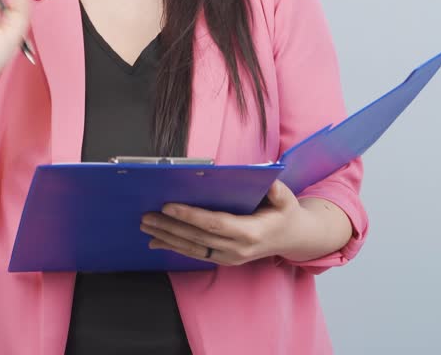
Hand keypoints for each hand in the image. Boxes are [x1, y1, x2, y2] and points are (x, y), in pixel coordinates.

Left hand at [139, 180, 313, 265]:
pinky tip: (156, 242)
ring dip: (167, 238)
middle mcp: (237, 249)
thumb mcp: (286, 198)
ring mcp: (229, 257)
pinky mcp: (224, 259)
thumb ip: (276, 190)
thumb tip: (266, 181)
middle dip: (170, 226)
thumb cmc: (285, 213)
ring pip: (192, 249)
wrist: (293, 238)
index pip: (214, 224)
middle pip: (197, 238)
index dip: (189, 215)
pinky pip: (195, 254)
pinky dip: (174, 247)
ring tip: (146, 226)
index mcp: (250, 232)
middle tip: (146, 216)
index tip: (168, 206)